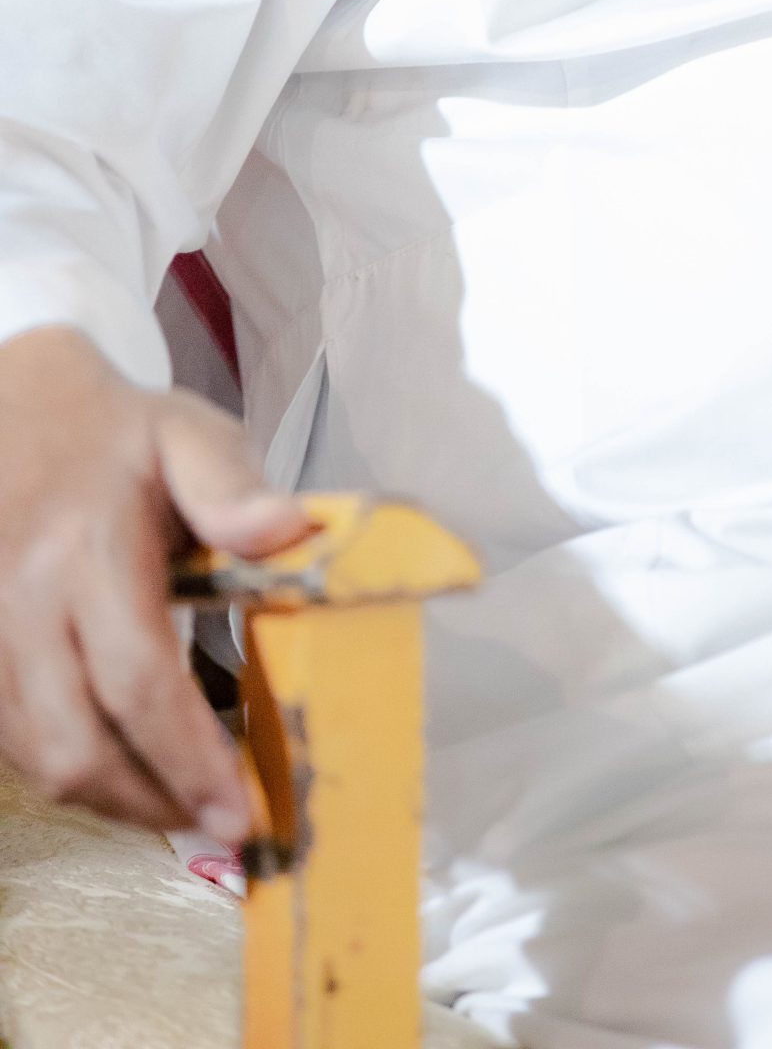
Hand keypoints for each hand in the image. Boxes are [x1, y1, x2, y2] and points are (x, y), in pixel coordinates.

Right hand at [0, 324, 311, 840]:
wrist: (10, 406)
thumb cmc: (116, 431)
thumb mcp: (187, 434)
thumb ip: (233, 486)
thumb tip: (287, 531)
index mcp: (86, 549)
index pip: (138, 681)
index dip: (189, 759)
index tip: (238, 811)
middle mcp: (23, 603)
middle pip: (76, 745)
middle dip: (151, 802)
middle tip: (220, 821)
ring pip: (35, 758)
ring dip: (110, 797)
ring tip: (180, 800)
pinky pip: (9, 740)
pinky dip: (68, 767)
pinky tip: (123, 763)